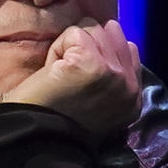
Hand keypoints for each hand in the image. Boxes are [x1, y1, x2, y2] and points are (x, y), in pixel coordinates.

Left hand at [3, 18, 141, 137]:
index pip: (130, 48)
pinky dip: (57, 48)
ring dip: (69, 47)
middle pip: (110, 33)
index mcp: (133, 98)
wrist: (35, 138)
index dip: (99, 50)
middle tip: (67, 75)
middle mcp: (129, 86)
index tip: (79, 69)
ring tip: (60, 75)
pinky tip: (52, 72)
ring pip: (92, 29)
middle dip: (84, 46)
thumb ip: (111, 74)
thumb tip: (111, 31)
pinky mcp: (90, 64)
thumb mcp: (97, 101)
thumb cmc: (54, 118)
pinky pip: (74, 33)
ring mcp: (112, 73)